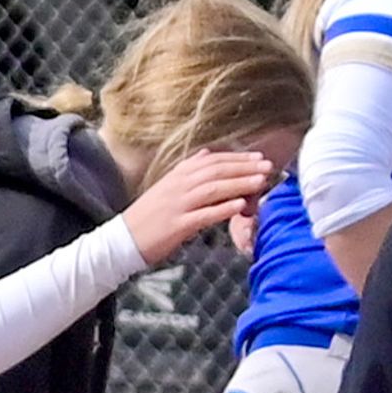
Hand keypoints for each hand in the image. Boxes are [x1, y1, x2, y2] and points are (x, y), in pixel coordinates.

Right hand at [120, 147, 281, 267]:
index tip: (258, 156)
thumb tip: (207, 154)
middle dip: (244, 167)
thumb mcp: (168, 187)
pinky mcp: (177, 225)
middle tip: (268, 165)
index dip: (236, 157)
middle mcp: (178, 186)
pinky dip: (222, 209)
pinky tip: (240, 206)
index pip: (211, 160)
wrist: (124, 239)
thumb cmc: (151, 215)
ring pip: (212, 190)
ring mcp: (177, 205)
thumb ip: (188, 170)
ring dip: (238, 184)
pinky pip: (203, 215)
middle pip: (215, 171)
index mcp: (177, 175)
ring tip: (260, 181)